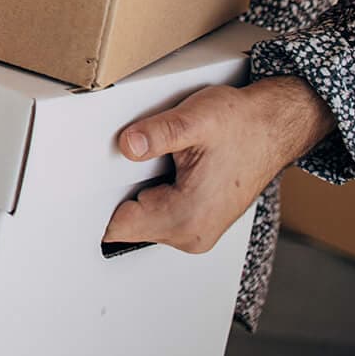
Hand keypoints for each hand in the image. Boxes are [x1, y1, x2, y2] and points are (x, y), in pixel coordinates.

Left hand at [102, 76, 335, 253]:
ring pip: (141, 220)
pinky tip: (162, 170)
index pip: (119, 227)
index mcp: (187, 219)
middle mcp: (191, 235)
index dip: (97, 204)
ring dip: (135, 194)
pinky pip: (157, 214)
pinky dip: (150, 194)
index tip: (79, 189)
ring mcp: (195, 232)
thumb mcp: (196, 119)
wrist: (276, 126)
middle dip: (116, 194)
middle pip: (127, 225)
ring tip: (153, 162)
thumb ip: (158, 134)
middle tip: (128, 162)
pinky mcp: (198, 221)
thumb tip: (127, 146)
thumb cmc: (244, 124)